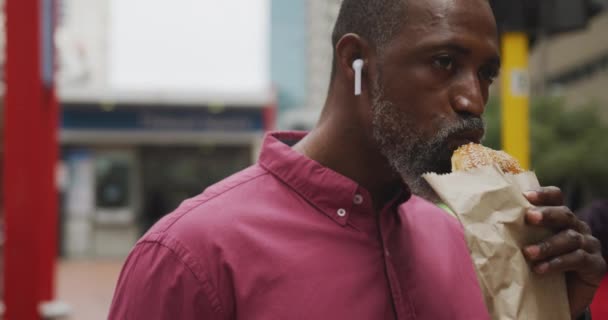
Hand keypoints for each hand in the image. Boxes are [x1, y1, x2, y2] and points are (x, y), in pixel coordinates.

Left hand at [523, 187, 606, 318]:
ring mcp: (589, 245)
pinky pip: (578, 259)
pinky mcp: (596, 265)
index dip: (544, 195)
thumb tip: (485, 225)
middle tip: (529, 217)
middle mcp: (577, 228)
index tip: (525, 196)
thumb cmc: (540, 268)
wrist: (564, 298)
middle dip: (547, 214)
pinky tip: (541, 269)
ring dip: (548, 245)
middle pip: (565, 214)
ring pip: (571, 238)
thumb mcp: (529, 248)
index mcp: (561, 219)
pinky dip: (558, 263)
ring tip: (528, 253)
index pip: (556, 198)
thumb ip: (517, 236)